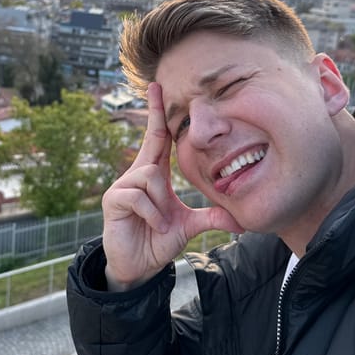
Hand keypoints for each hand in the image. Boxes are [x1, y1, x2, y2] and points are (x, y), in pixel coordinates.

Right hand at [102, 82, 238, 290]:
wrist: (138, 267)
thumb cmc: (158, 240)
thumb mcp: (189, 226)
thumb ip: (211, 218)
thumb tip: (241, 221)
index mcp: (154, 174)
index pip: (158, 136)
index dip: (157, 112)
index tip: (157, 87)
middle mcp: (136, 174)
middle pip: (150, 139)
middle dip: (153, 112)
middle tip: (157, 86)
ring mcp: (122, 186)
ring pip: (150, 176)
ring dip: (161, 204)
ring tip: (162, 223)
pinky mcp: (113, 201)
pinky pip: (139, 196)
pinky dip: (153, 215)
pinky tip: (154, 226)